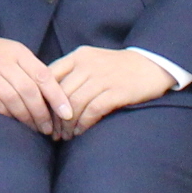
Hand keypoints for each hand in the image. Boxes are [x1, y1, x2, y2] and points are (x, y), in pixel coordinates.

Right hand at [0, 34, 72, 137]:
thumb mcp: (17, 53)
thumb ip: (34, 70)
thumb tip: (56, 95)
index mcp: (19, 53)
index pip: (43, 76)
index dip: (57, 96)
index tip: (67, 113)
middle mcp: (5, 63)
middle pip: (29, 91)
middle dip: (42, 113)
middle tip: (49, 127)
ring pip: (13, 100)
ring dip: (27, 118)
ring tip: (36, 128)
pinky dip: (9, 115)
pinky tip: (17, 122)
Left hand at [46, 46, 175, 136]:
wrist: (151, 64)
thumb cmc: (117, 68)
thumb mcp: (91, 61)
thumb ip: (71, 73)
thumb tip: (47, 96)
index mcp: (78, 56)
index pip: (49, 76)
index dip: (42, 98)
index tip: (40, 115)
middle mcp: (87, 65)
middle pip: (60, 93)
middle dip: (53, 117)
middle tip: (52, 132)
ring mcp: (103, 77)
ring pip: (75, 103)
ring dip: (67, 124)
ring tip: (66, 136)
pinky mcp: (117, 91)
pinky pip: (93, 110)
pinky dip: (84, 123)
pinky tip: (81, 132)